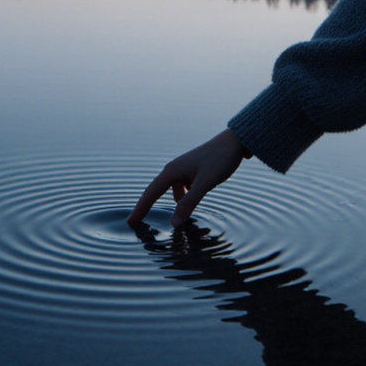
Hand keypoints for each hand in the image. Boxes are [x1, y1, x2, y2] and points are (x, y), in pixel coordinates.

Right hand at [127, 129, 248, 226]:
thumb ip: (189, 203)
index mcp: (172, 171)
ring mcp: (182, 170)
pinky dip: (184, 198)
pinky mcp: (192, 172)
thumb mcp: (205, 183)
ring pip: (172, 191)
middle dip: (148, 207)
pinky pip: (182, 188)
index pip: (151, 193)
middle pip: (156, 192)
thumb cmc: (219, 160)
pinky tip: (193, 201)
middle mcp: (174, 170)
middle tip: (138, 222)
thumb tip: (174, 223)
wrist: (234, 143)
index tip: (130, 221)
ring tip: (177, 219)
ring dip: (174, 204)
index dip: (140, 208)